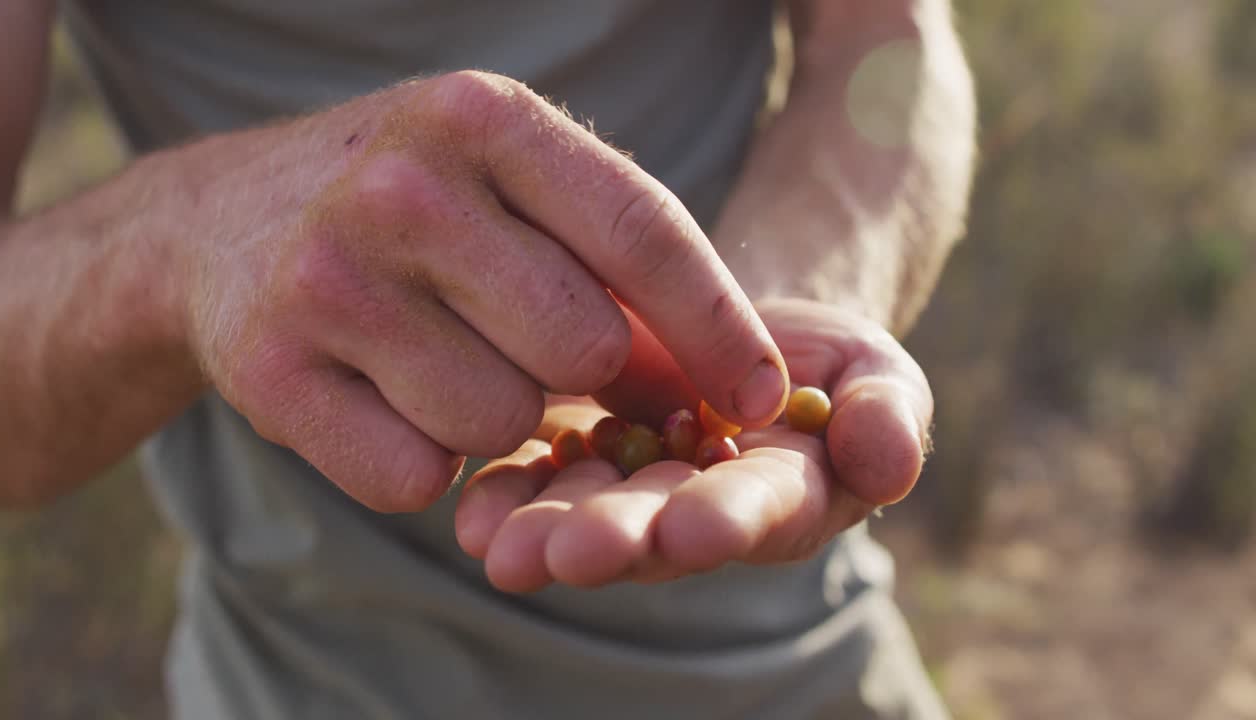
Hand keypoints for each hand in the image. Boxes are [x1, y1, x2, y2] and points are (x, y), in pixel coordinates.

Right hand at [178, 71, 788, 512]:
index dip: (719, 327)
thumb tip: (736, 387)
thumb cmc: (413, 206)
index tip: (764, 398)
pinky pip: (415, 476)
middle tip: (532, 350)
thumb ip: (616, 262)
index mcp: (484, 118)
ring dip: (495, 418)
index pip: (643, 232)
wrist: (222, 221)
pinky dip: (422, 461)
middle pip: (582, 349)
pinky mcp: (271, 370)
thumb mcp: (509, 184)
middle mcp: (403, 186)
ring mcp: (327, 277)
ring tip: (442, 359)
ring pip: (500, 424)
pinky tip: (386, 399)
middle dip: (580, 376)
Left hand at [453, 299, 931, 591]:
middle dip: (616, 539)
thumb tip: (885, 455)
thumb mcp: (875, 374)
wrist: (745, 333)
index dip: (727, 518)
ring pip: (585, 510)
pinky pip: (535, 475)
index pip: (759, 509)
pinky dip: (505, 492)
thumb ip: (888, 416)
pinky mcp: (572, 453)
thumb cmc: (826, 363)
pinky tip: (470, 508)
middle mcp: (697, 508)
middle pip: (658, 526)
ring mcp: (629, 486)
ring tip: (499, 547)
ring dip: (543, 529)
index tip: (691, 528)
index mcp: (782, 495)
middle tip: (567, 554)